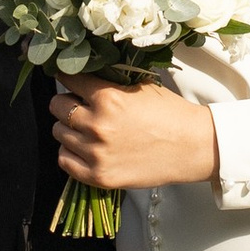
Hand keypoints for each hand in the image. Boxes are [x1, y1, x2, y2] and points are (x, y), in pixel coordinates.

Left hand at [51, 77, 218, 192]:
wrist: (192, 147)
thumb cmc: (169, 114)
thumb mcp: (139, 87)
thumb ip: (108, 82)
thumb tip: (79, 74)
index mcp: (108, 98)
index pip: (68, 79)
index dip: (69, 77)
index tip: (70, 79)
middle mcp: (97, 124)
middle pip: (57, 107)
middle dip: (67, 104)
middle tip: (81, 107)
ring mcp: (96, 152)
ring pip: (58, 133)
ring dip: (70, 129)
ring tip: (89, 130)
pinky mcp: (99, 176)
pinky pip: (64, 160)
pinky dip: (71, 153)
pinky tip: (86, 149)